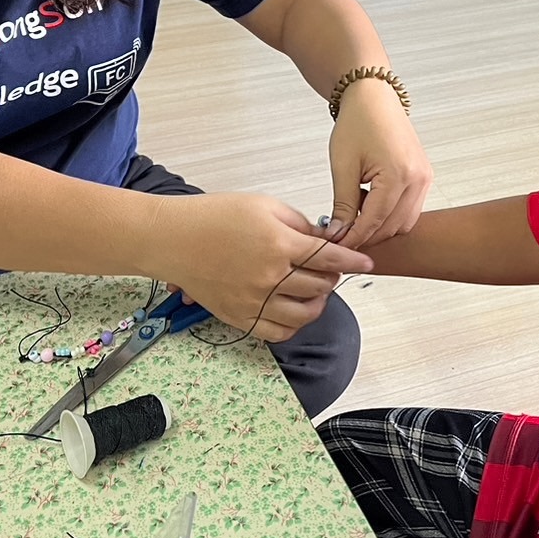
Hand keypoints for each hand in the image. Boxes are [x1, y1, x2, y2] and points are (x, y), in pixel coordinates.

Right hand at [155, 194, 372, 342]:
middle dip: (333, 277)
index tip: (365, 263)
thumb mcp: (264, 206)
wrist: (173, 239)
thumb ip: (299, 223)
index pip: (330, 257)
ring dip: (317, 303)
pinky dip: (293, 324)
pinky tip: (293, 309)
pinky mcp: (239, 316)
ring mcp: (254, 300)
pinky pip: (277, 332)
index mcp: (279, 243)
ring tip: (314, 290)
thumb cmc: (214, 216)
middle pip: (320, 285)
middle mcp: (270, 275)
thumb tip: (324, 239)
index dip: (353, 261)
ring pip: (303, 314)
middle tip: (330, 270)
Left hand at [327, 79, 432, 248]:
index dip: (353, 238)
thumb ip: (342, 204)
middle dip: (366, 235)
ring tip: (353, 211)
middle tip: (340, 234)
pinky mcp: (424, 176)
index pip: (374, 222)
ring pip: (403, 222)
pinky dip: (389, 213)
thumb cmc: (358, 122)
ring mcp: (424, 178)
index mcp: (398, 175)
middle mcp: (418, 179)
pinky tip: (368, 201)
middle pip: (392, 227)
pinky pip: (410, 208)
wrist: (373, 97)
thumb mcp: (343, 165)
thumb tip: (338, 233)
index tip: (336, 245)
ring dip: (379, 225)